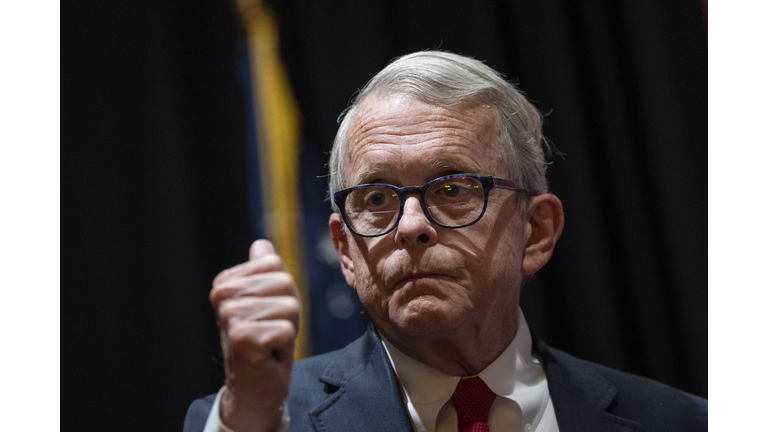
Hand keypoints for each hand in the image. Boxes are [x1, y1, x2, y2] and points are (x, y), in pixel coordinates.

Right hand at [210, 239, 299, 431]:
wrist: (254, 386)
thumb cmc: (264, 341)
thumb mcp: (268, 301)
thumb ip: (265, 272)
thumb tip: (261, 244)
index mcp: (225, 282)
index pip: (275, 264)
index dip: (282, 291)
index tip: (268, 312)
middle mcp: (222, 296)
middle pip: (285, 283)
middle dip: (288, 310)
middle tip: (270, 330)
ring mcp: (230, 316)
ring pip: (290, 306)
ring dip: (287, 328)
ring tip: (269, 341)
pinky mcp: (243, 338)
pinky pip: (287, 329)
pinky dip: (285, 345)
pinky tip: (268, 354)